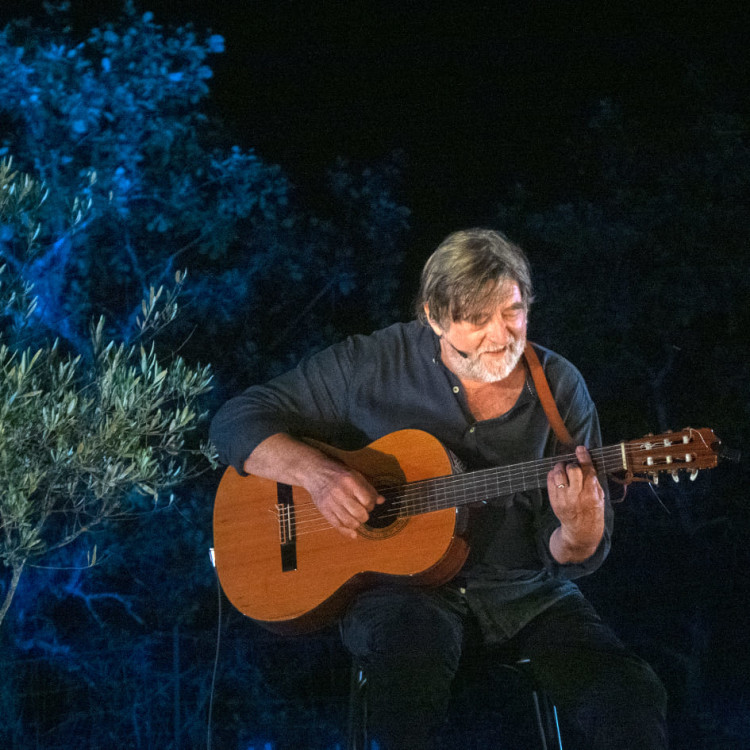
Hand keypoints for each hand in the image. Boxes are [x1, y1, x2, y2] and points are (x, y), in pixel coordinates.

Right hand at [305, 461, 384, 539]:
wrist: (316, 473)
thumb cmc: (338, 474)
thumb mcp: (355, 476)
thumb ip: (368, 488)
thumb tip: (381, 500)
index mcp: (350, 482)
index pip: (367, 500)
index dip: (371, 504)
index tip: (369, 504)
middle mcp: (340, 493)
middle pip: (359, 513)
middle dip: (365, 515)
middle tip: (363, 512)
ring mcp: (331, 503)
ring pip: (350, 522)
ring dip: (357, 523)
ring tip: (357, 519)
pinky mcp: (324, 511)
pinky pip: (337, 526)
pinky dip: (347, 532)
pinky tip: (353, 533)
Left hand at [547, 445, 604, 561]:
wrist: (581, 530)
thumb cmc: (592, 511)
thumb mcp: (600, 497)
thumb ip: (593, 481)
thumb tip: (586, 463)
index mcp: (591, 494)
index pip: (587, 471)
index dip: (583, 457)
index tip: (580, 449)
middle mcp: (576, 495)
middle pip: (572, 469)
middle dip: (572, 464)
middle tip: (573, 466)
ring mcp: (563, 498)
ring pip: (558, 473)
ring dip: (561, 467)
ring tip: (564, 469)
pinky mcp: (553, 500)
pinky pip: (549, 480)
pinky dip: (553, 474)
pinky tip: (558, 475)